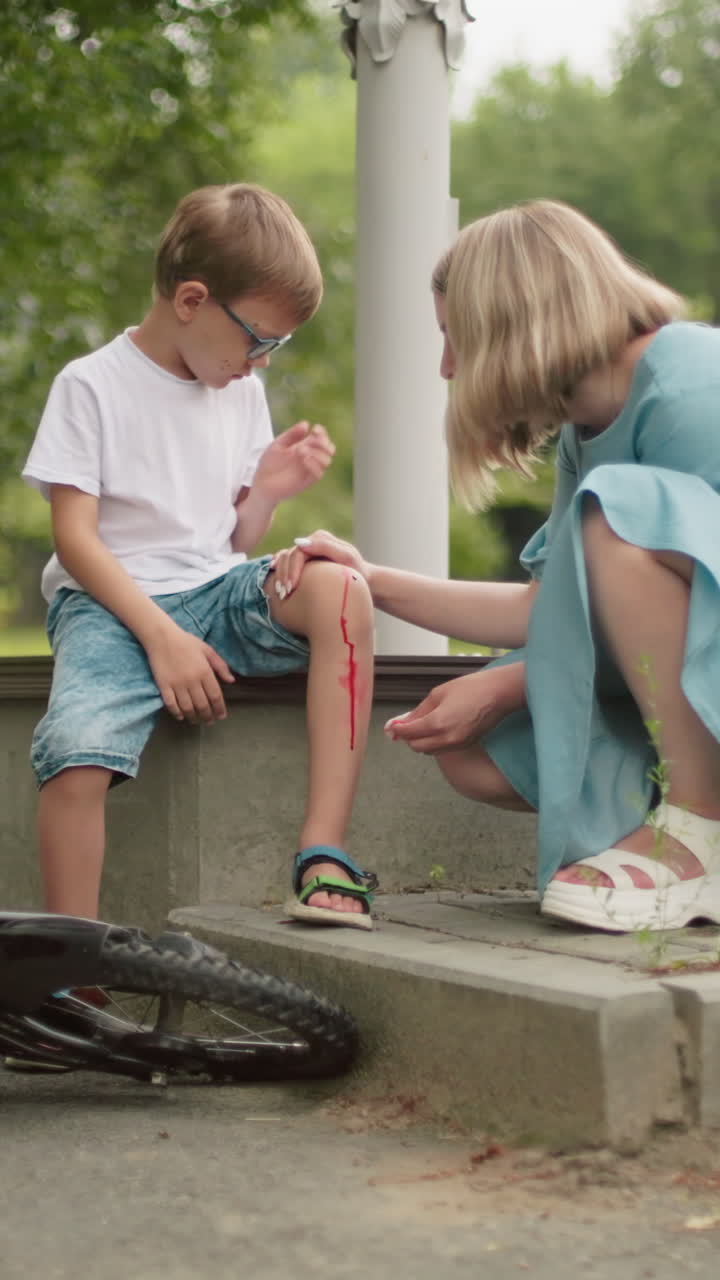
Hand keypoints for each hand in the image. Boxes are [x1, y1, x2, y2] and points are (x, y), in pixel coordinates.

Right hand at [145, 625, 235, 722]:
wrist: (162, 637)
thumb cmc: (186, 642)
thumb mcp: (207, 650)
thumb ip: (220, 666)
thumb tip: (231, 681)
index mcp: (204, 671)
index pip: (215, 696)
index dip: (219, 709)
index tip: (221, 716)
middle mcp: (192, 680)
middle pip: (202, 705)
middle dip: (208, 716)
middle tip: (210, 722)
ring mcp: (177, 684)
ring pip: (188, 708)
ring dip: (193, 717)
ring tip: (197, 721)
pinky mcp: (163, 686)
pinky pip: (171, 704)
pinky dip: (177, 713)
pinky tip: (181, 716)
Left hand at [252, 422, 334, 503]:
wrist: (261, 483)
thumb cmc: (269, 464)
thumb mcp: (278, 445)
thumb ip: (291, 435)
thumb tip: (306, 424)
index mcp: (305, 447)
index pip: (321, 438)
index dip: (322, 432)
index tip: (315, 429)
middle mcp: (310, 458)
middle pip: (329, 449)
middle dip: (324, 442)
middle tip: (313, 439)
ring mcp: (309, 470)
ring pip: (327, 460)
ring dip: (317, 452)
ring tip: (301, 450)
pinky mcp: (306, 481)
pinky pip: (318, 474)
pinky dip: (314, 464)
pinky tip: (304, 459)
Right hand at [269, 529, 369, 600]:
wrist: (365, 581)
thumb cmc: (358, 571)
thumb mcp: (347, 558)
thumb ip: (326, 547)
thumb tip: (299, 543)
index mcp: (320, 538)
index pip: (298, 551)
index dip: (292, 569)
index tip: (291, 587)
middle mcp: (311, 542)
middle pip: (288, 555)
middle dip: (284, 574)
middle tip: (283, 593)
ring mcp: (307, 551)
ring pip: (284, 559)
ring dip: (280, 575)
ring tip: (280, 592)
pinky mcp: (304, 562)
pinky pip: (286, 564)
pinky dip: (279, 572)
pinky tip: (275, 583)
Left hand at [383, 667, 521, 754]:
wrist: (499, 694)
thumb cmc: (471, 688)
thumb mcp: (438, 694)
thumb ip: (418, 711)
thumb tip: (400, 722)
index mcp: (438, 723)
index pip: (409, 733)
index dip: (397, 729)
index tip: (391, 726)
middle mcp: (447, 738)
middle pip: (416, 747)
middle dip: (408, 737)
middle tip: (405, 725)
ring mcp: (458, 744)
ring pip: (429, 750)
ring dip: (420, 741)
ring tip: (421, 725)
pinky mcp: (465, 745)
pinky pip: (442, 749)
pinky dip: (434, 743)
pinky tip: (436, 729)